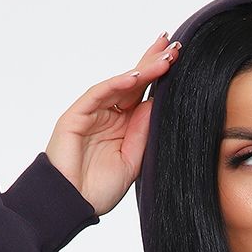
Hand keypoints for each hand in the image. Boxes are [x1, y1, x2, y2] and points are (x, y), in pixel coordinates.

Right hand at [44, 32, 182, 216]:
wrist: (72, 205)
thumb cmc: (97, 189)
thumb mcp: (132, 161)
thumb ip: (142, 132)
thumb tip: (158, 103)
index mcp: (122, 125)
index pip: (143, 94)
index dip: (159, 77)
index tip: (178, 60)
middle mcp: (108, 114)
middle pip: (134, 82)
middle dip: (154, 63)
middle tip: (175, 46)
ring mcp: (92, 112)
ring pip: (119, 84)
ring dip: (143, 70)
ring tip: (164, 58)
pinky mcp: (76, 115)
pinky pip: (99, 94)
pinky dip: (117, 84)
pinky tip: (136, 76)